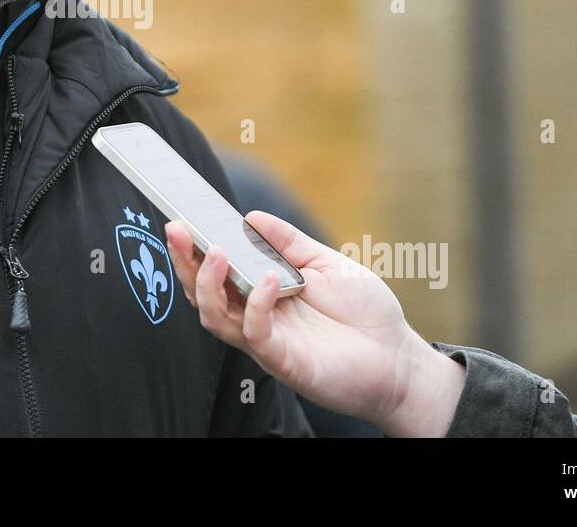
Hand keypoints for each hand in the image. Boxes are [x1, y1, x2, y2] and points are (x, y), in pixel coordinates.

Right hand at [165, 211, 464, 436]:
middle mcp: (256, 317)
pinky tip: (270, 280)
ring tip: (217, 253)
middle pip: (202, 294)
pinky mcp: (282, 360)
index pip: (216, 271)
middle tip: (177, 230)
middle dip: (184, 262)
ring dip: (209, 284)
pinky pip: (254, 333)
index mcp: (262, 293)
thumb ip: (289, 243)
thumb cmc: (365, 313)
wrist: (399, 359)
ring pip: (215, 317)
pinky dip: (255, 304)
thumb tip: (250, 216)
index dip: (193, 249)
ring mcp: (266, 341)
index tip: (182, 219)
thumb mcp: (326, 263)